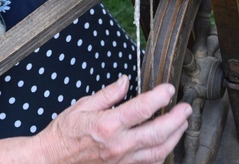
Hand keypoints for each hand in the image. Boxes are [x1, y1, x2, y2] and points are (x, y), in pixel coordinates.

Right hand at [35, 75, 190, 162]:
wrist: (52, 160)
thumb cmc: (64, 134)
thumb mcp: (82, 106)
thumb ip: (107, 94)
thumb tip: (125, 82)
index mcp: (107, 125)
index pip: (141, 109)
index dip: (159, 97)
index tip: (168, 89)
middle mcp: (118, 144)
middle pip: (157, 132)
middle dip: (176, 119)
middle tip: (186, 108)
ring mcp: (122, 160)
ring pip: (159, 151)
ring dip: (175, 137)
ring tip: (182, 124)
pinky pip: (149, 163)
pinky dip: (162, 153)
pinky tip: (167, 144)